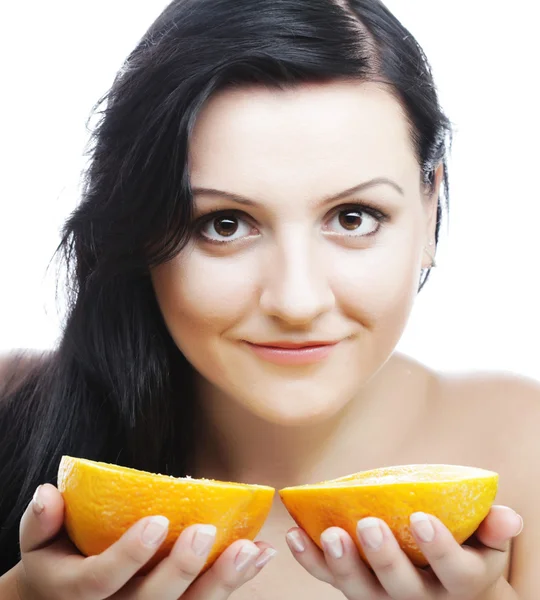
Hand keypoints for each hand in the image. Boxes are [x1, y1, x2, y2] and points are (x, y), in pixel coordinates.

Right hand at [17, 483, 275, 598]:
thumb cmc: (59, 561)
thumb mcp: (40, 543)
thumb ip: (41, 521)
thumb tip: (48, 492)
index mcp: (78, 594)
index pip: (101, 582)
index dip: (129, 556)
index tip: (158, 521)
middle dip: (180, 570)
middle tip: (207, 532)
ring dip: (222, 581)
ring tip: (251, 549)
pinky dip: (235, 582)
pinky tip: (259, 555)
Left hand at [286, 505, 522, 598]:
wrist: (447, 587)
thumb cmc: (468, 550)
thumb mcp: (488, 544)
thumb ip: (493, 529)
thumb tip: (508, 516)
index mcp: (461, 583)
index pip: (456, 573)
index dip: (440, 549)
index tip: (421, 518)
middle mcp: (422, 599)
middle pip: (403, 588)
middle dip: (384, 558)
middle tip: (368, 525)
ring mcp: (385, 597)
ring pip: (362, 591)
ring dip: (342, 563)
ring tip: (328, 534)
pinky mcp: (357, 588)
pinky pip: (331, 580)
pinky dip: (310, 561)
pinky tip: (293, 536)